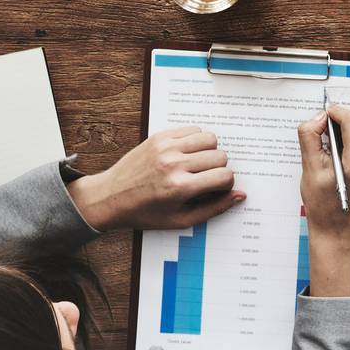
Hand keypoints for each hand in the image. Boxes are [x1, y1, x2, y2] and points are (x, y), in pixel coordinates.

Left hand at [68, 126, 242, 231]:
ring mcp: (166, 148)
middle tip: (204, 178)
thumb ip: (214, 209)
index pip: (224, 176)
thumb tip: (239, 195)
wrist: (110, 197)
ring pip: (210, 138)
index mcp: (180, 188)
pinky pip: (193, 129)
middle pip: (220, 156)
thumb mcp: (180, 220)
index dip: (226, 184)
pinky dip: (195, 140)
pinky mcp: (159, 136)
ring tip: (197, 164)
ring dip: (209, 151)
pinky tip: (186, 154)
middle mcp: (174, 165)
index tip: (216, 189)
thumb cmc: (144, 213)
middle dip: (218, 168)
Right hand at [298, 107, 349, 297]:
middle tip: (328, 125)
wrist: (338, 232)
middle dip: (346, 116)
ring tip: (337, 133)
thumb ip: (310, 140)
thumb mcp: (310, 172)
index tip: (325, 114)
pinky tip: (347, 143)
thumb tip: (318, 118)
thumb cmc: (322, 208)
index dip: (337, 111)